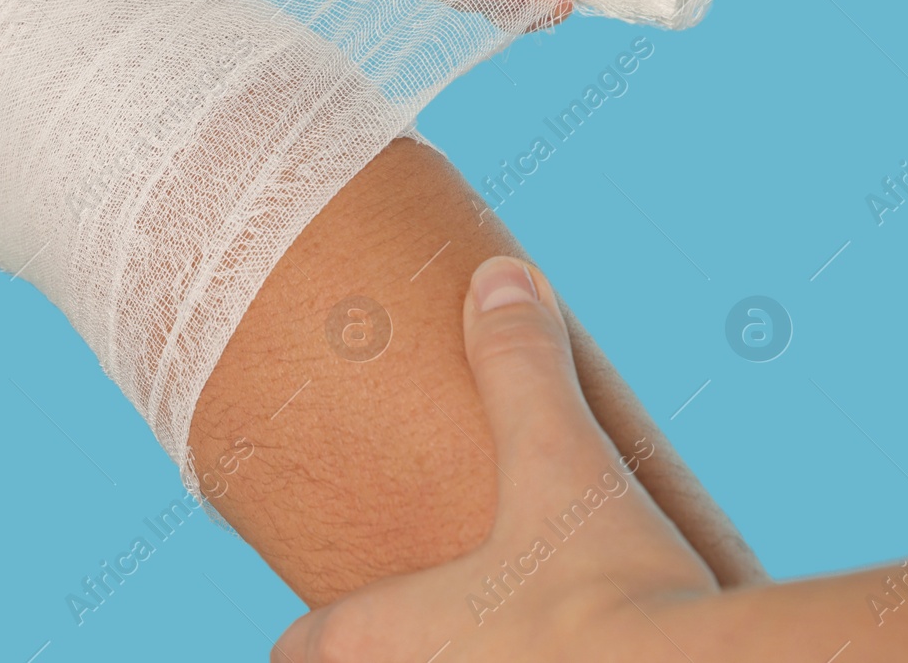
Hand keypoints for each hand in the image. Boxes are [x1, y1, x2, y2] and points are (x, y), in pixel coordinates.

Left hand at [271, 255, 718, 661]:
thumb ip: (520, 367)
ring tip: (508, 630)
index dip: (316, 632)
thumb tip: (499, 281)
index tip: (340, 607)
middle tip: (431, 608)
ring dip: (462, 653)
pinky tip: (571, 649)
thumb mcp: (557, 460)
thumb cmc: (606, 585)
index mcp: (380, 638)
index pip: (301, 650)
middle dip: (394, 643)